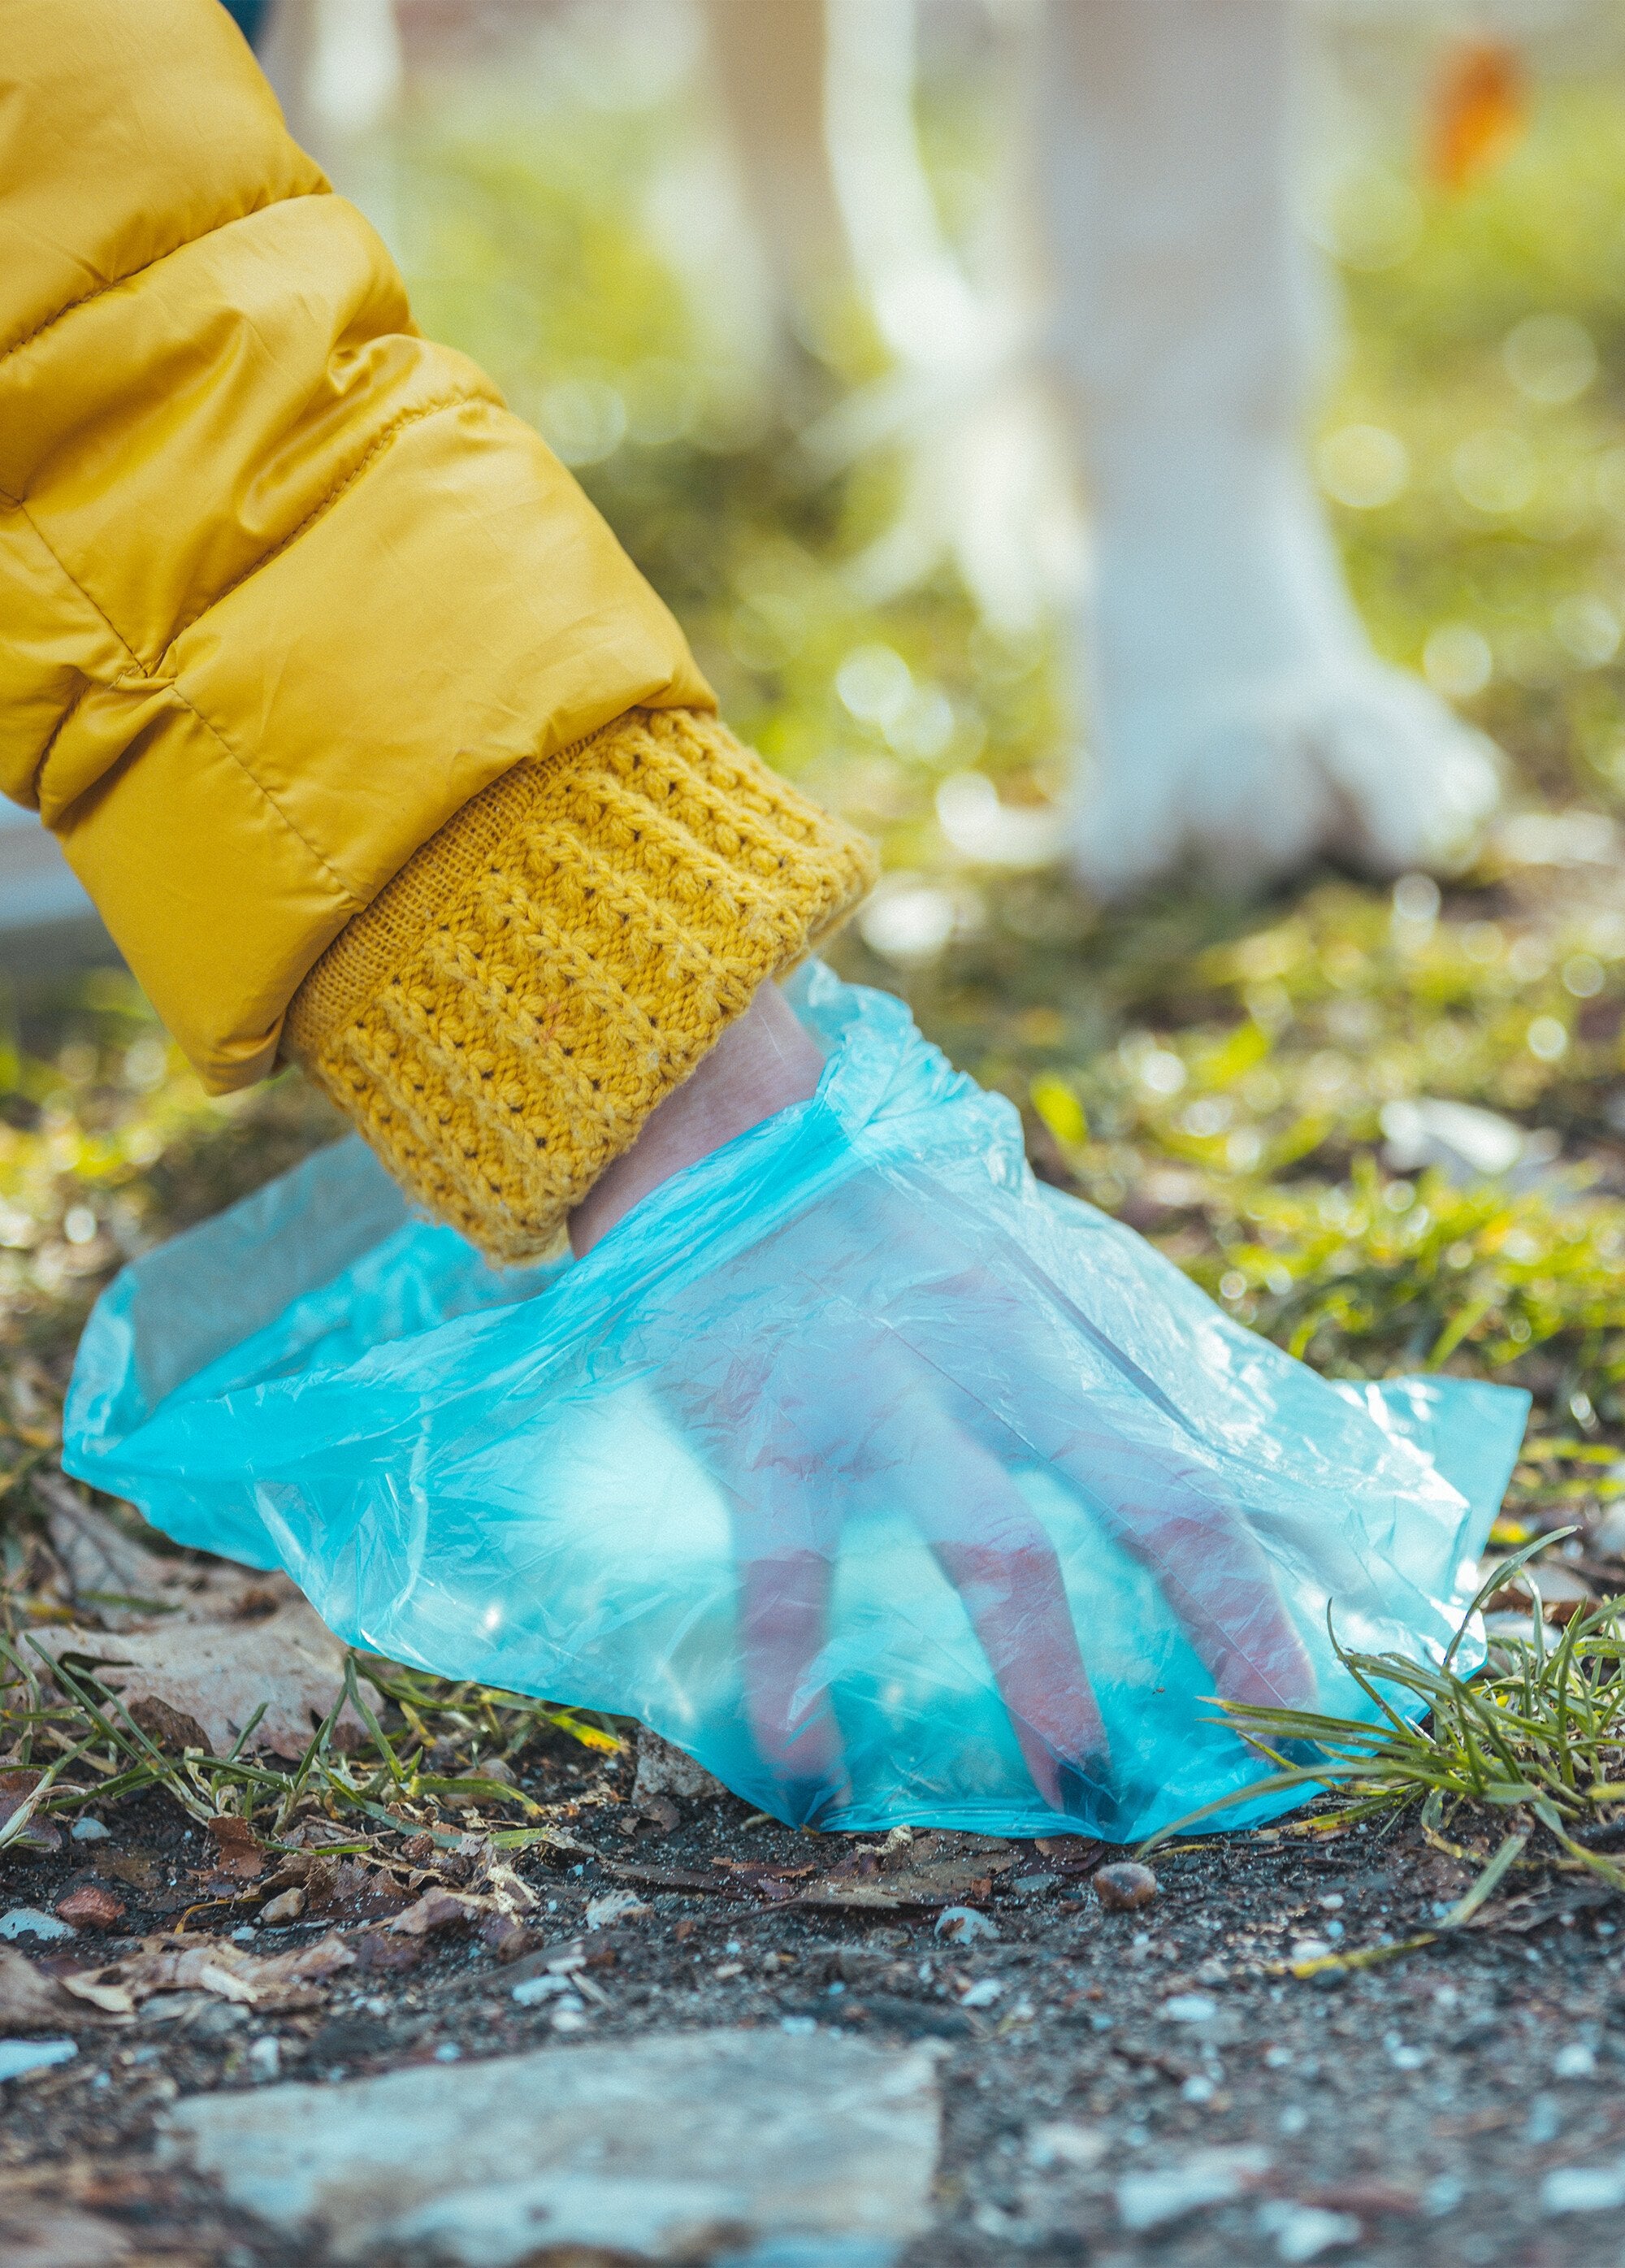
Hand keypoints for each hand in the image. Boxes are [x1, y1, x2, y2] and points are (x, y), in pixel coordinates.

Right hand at [573, 1008, 1315, 1824]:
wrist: (721, 1128)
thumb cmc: (889, 1224)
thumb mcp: (1025, 1271)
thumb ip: (1126, 1368)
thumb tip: (1261, 1488)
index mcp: (1074, 1323)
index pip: (1212, 1456)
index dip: (1287, 1576)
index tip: (1332, 1689)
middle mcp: (1006, 1350)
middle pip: (1153, 1487)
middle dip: (1227, 1621)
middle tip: (1267, 1754)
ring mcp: (888, 1384)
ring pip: (992, 1538)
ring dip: (1045, 1677)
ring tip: (1082, 1794)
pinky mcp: (764, 1417)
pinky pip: (785, 1563)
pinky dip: (796, 1671)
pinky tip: (810, 1767)